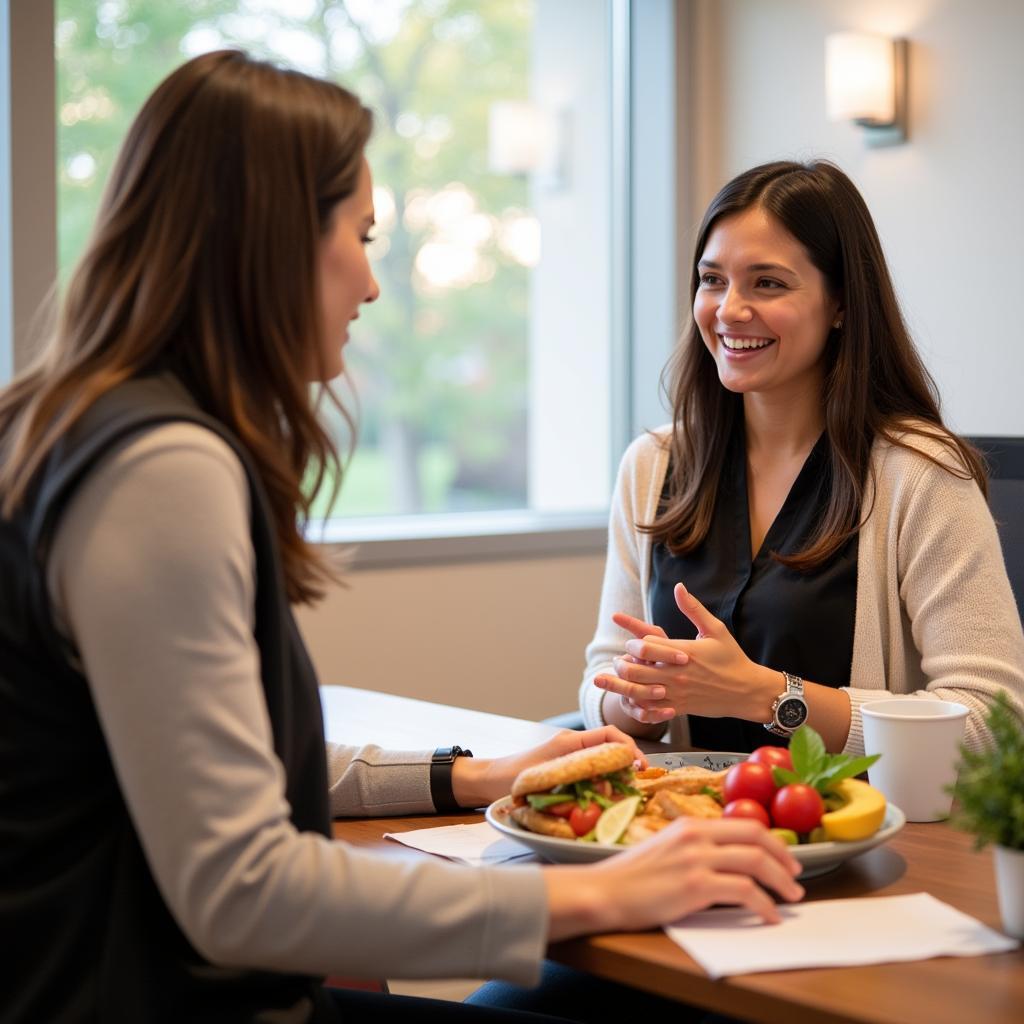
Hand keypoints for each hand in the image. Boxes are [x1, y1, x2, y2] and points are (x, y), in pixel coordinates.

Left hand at [452, 726, 646, 808]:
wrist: (489, 782)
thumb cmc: (510, 777)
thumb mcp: (546, 777)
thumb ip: (576, 780)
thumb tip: (607, 788)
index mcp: (570, 741)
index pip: (610, 734)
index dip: (629, 748)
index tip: (640, 768)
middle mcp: (573, 747)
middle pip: (611, 749)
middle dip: (626, 766)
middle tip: (635, 787)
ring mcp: (570, 759)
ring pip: (603, 763)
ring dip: (615, 778)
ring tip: (622, 796)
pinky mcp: (566, 772)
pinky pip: (591, 775)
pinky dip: (602, 786)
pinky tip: (604, 801)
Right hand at [544, 817, 804, 939]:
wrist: (604, 891)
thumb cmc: (629, 877)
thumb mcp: (665, 849)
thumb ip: (694, 848)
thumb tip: (726, 861)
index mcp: (689, 824)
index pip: (743, 824)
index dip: (771, 841)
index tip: (784, 857)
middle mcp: (696, 835)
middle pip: (756, 838)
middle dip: (783, 858)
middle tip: (795, 877)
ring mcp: (696, 859)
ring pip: (755, 862)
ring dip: (781, 882)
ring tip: (791, 897)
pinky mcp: (696, 886)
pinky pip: (744, 891)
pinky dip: (764, 905)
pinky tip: (769, 916)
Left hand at [594, 583, 777, 724]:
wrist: (747, 691)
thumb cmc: (732, 658)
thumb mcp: (715, 629)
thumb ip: (693, 608)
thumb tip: (678, 586)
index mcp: (684, 652)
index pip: (647, 646)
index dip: (635, 642)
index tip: (633, 641)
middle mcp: (677, 674)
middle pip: (637, 669)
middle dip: (622, 663)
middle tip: (618, 659)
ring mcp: (677, 693)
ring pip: (639, 692)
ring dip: (620, 685)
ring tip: (607, 679)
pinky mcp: (679, 708)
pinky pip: (651, 711)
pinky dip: (637, 706)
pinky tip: (628, 701)